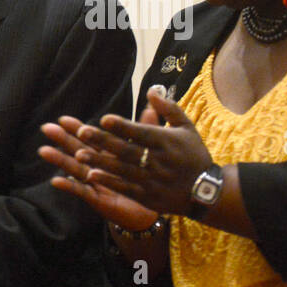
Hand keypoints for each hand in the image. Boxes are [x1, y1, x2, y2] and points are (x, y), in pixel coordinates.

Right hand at [39, 116, 159, 229]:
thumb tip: (150, 108)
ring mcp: (95, 183)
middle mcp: (97, 168)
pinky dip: (69, 186)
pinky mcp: (97, 199)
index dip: (76, 129)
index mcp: (108, 155)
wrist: (152, 210)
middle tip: (47, 128)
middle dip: (62, 140)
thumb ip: (144, 132)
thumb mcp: (146, 154)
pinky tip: (55, 181)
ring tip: (44, 151)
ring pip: (75, 169)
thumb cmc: (147, 182)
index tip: (63, 119)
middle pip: (77, 151)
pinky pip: (82, 192)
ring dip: (59, 160)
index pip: (90, 139)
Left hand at [72, 88, 213, 215]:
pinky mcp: (148, 196)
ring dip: (99, 161)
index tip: (104, 119)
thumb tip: (151, 91)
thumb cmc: (194, 155)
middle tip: (81, 132)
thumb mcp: (187, 128)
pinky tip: (91, 175)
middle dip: (103, 141)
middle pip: (126, 150)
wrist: (208, 191)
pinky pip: (125, 188)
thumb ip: (168, 109)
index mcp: (167, 142)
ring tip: (78, 154)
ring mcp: (152, 180)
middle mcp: (158, 161)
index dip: (123, 126)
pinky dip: (109, 182)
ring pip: (121, 169)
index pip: (141, 133)